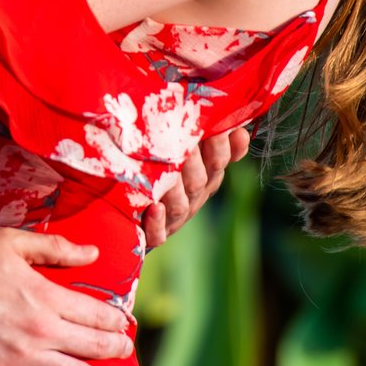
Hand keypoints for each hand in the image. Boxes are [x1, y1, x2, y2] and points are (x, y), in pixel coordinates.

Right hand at [0, 229, 132, 365]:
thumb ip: (56, 249)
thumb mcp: (13, 242)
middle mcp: (40, 330)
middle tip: (124, 345)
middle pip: (93, 346)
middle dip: (116, 346)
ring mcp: (21, 357)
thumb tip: (91, 253)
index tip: (123, 320)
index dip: (115, 319)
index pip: (97, 314)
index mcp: (46, 297)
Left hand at [141, 126, 251, 248]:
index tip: (218, 130)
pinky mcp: (151, 235)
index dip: (220, 149)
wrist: (124, 209)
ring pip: (180, 207)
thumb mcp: (185, 151)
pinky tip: (155, 208)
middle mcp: (190, 199)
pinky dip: (157, 222)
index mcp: (202, 178)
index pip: (217, 164)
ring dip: (175, 191)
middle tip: (187, 144)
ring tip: (168, 175)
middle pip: (199, 183)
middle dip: (194, 164)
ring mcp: (172, 219)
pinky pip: (157, 233)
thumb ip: (210, 139)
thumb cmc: (154, 167)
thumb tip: (240, 130)